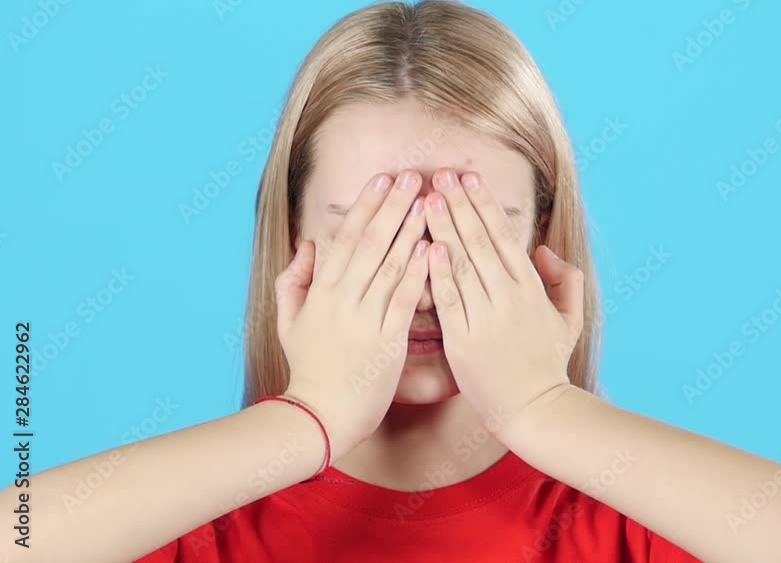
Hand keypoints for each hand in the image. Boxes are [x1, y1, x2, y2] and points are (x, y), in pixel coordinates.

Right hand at [274, 171, 427, 461]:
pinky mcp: (388, 341)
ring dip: (411, 231)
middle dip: (393, 206)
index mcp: (322, 291)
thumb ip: (295, 280)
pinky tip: (433, 248)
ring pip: (391, 265)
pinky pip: (405, 300)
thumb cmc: (309, 368)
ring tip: (429, 202)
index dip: (366, 206)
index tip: (383, 179)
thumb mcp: (289, 321)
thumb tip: (309, 244)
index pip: (347, 238)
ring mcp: (366, 319)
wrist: (321, 416)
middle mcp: (344, 299)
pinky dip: (419, 273)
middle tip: (412, 177)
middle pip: (371, 243)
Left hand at [423, 168, 583, 437]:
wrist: (534, 409)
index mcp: (531, 289)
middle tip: (440, 175)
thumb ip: (565, 279)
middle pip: (480, 242)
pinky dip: (438, 273)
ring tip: (428, 198)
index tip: (469, 178)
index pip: (504, 236)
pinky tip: (427, 247)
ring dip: (445, 228)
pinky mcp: (464, 341)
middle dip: (460, 205)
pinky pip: (449, 300)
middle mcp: (509, 298)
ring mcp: (486, 318)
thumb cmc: (548, 363)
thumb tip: (543, 250)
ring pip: (463, 264)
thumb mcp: (568, 318)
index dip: (485, 205)